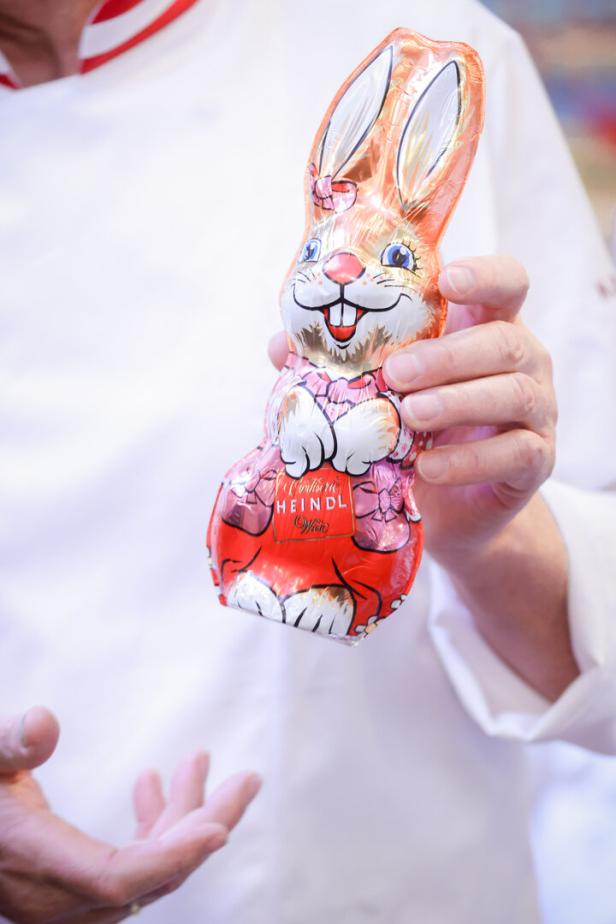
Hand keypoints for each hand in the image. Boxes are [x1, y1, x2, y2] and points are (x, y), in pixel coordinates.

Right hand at [0, 706, 260, 923]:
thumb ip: (10, 743)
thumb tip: (43, 723)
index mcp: (37, 860)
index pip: (116, 878)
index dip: (173, 857)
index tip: (217, 829)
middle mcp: (56, 894)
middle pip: (150, 874)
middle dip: (204, 823)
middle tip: (246, 780)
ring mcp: (65, 898)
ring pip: (146, 868)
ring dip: (182, 818)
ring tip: (199, 762)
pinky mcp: (71, 889)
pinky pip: (128, 866)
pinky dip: (152, 827)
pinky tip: (153, 784)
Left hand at [269, 256, 576, 697]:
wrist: (452, 510)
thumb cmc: (414, 433)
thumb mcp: (380, 392)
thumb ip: (340, 364)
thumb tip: (281, 344)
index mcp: (486, 328)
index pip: (506, 283)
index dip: (483, 275)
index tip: (445, 282)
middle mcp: (523, 362)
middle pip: (505, 342)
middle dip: (448, 356)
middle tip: (395, 373)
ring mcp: (537, 411)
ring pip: (513, 394)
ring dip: (457, 403)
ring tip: (411, 416)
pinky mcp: (536, 459)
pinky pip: (515, 453)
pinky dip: (468, 460)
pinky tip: (428, 468)